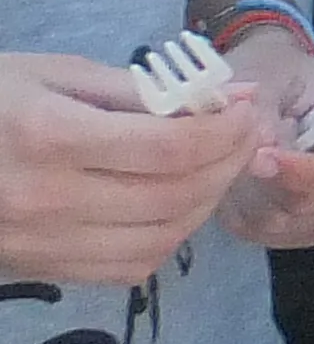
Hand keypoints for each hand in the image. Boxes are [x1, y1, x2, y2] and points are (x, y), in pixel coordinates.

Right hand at [0, 50, 261, 283]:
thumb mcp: (49, 74)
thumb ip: (135, 89)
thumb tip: (224, 95)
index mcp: (49, 137)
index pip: (170, 149)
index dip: (225, 131)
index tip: (246, 109)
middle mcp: (47, 199)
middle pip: (174, 196)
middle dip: (227, 164)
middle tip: (245, 136)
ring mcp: (40, 243)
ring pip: (159, 240)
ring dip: (205, 205)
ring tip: (217, 170)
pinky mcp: (38, 269)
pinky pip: (126, 269)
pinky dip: (166, 240)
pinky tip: (174, 206)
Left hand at [216, 34, 313, 249]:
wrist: (265, 83)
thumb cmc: (275, 71)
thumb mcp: (269, 73)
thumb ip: (265, 106)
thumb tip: (264, 144)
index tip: (263, 157)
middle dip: (275, 189)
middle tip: (236, 162)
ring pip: (294, 225)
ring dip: (255, 202)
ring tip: (231, 168)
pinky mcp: (302, 225)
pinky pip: (273, 236)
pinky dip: (246, 218)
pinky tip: (234, 188)